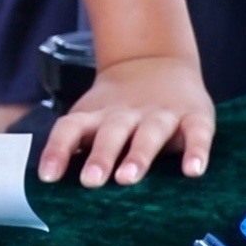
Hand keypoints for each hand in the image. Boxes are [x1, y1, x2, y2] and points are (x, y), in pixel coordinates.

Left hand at [38, 53, 212, 186]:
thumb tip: (49, 183)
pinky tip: (193, 171)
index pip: (70, 129)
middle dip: (100, 156)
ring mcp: (161, 114)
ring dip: (139, 155)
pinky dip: (197, 151)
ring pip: (150, 133)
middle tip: (90, 181)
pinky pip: (197, 133)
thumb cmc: (117, 109)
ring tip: (129, 178)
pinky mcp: (194, 117)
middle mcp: (127, 114)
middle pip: (111, 132)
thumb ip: (76, 145)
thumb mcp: (93, 118)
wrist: (157, 63)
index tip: (47, 177)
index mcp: (97, 115)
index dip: (57, 150)